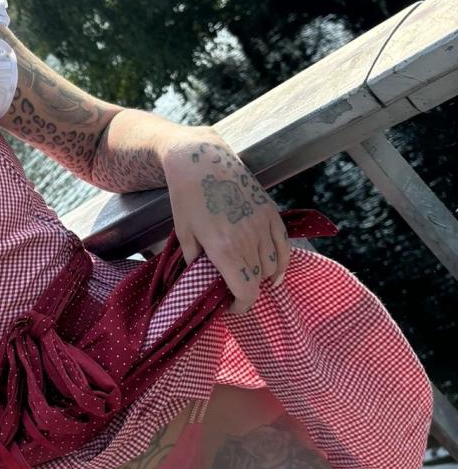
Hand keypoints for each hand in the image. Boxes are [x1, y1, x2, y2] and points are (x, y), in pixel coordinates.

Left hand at [162, 129, 290, 314]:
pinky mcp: (271, 212)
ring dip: (262, 278)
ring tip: (249, 279)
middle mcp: (249, 239)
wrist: (201, 161)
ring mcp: (263, 225)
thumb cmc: (186, 198)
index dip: (241, 307)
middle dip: (247, 292)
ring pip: (273, 265)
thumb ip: (195, 262)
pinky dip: (282, 262)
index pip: (246, 292)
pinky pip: (285, 246)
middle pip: (259, 281)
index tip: (230, 308)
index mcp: (224, 249)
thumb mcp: (184, 234)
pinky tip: (275, 272)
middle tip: (233, 292)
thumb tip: (203, 281)